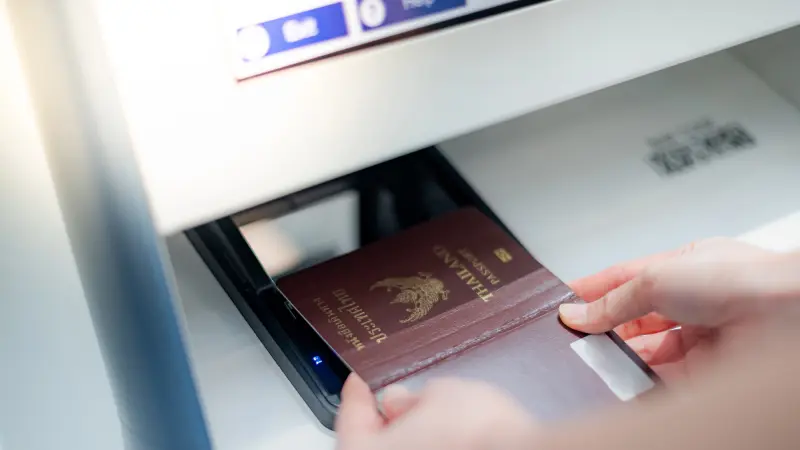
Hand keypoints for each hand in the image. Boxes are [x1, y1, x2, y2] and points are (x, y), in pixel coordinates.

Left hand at [335, 374, 534, 449]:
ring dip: (405, 437)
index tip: (358, 382)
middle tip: (390, 398)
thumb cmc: (479, 433)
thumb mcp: (440, 393)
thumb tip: (397, 402)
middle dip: (380, 421)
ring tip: (424, 416)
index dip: (355, 396)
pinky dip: (428, 447)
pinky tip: (445, 437)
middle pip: (373, 445)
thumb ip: (410, 398)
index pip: (350, 421)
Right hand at [559, 237, 798, 381]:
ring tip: (596, 356)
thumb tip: (578, 313)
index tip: (564, 303)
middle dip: (604, 326)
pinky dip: (639, 378)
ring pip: (645, 350)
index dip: (593, 290)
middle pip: (633, 319)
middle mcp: (692, 302)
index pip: (625, 280)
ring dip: (620, 354)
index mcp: (681, 268)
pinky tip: (622, 376)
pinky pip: (661, 377)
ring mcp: (698, 337)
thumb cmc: (738, 279)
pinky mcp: (703, 372)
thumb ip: (613, 300)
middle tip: (576, 334)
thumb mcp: (654, 279)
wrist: (783, 314)